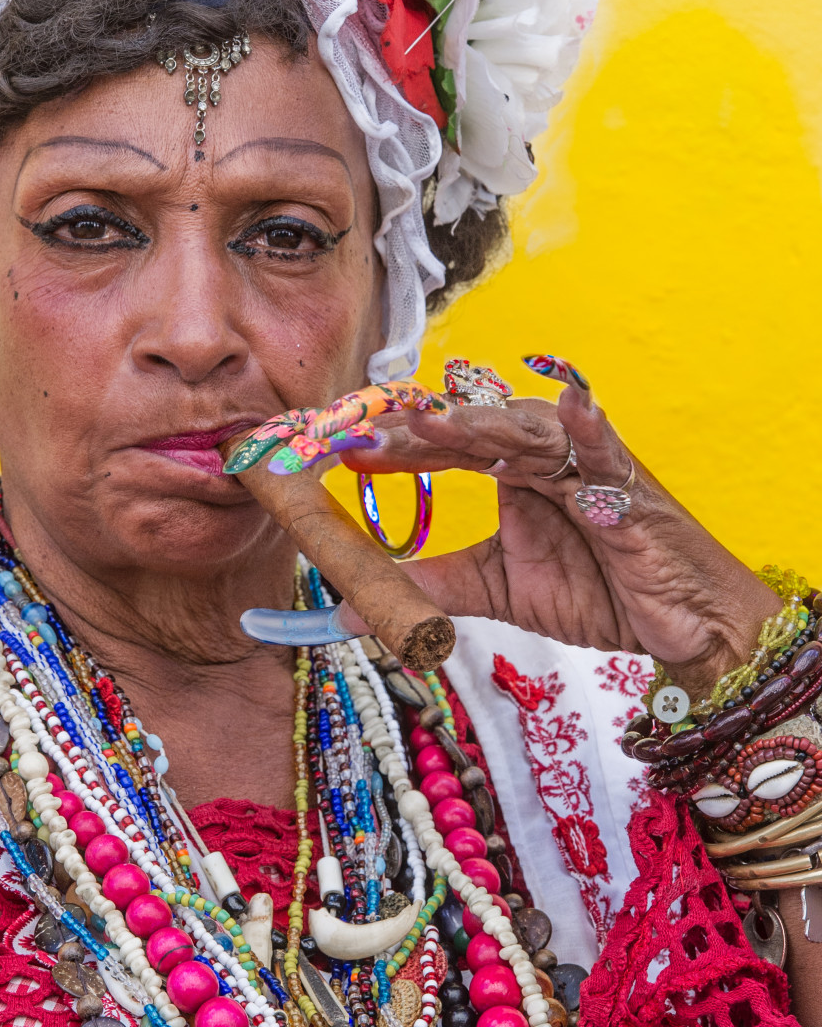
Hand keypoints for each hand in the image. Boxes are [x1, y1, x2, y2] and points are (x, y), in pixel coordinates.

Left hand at [332, 364, 778, 694]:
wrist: (680, 622)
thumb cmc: (596, 590)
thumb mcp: (496, 588)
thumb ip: (430, 587)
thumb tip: (349, 609)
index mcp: (512, 470)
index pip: (447, 445)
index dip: (400, 445)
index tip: (346, 448)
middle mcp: (544, 456)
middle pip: (480, 426)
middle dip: (426, 428)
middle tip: (374, 432)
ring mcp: (587, 465)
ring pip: (531, 430)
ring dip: (483, 423)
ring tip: (435, 421)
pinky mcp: (630, 487)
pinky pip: (609, 450)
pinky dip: (590, 426)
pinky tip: (570, 404)